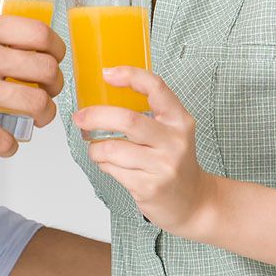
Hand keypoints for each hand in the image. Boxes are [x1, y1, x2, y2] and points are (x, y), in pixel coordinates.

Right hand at [0, 13, 65, 156]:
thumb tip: (20, 33)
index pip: (40, 34)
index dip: (56, 47)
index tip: (56, 55)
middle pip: (45, 69)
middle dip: (55, 82)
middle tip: (50, 87)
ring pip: (35, 103)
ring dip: (45, 113)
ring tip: (40, 115)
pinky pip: (1, 138)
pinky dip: (9, 144)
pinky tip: (8, 141)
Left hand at [72, 66, 214, 235]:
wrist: (195, 202)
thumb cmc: (175, 162)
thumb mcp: (172, 132)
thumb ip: (149, 113)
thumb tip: (104, 95)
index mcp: (179, 120)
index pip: (156, 88)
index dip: (129, 75)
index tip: (107, 73)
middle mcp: (174, 141)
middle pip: (128, 120)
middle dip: (96, 116)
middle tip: (80, 117)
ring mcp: (163, 166)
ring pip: (113, 149)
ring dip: (96, 148)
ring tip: (97, 149)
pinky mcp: (150, 187)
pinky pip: (113, 170)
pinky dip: (104, 165)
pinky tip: (110, 165)